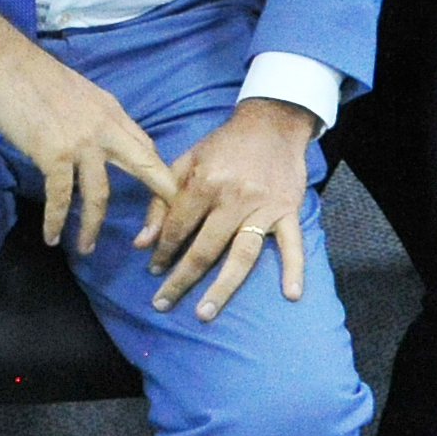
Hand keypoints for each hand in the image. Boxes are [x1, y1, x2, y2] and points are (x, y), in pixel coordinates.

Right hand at [0, 6, 177, 254]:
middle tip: (157, 237)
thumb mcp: (80, 94)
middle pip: (146, 168)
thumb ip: (96, 120)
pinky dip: (55, 220)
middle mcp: (106, 128)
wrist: (3, 63)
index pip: (148, 148)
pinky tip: (51, 236)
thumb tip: (100, 145)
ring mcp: (82, 143)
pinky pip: (60, 197)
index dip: (158, 176)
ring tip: (86, 248)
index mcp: (113, 112)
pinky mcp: (55, 154)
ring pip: (99, 195)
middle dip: (158, 203)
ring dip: (92, 226)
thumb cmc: (34, 76)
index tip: (160, 201)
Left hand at [141, 96, 319, 317]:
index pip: (178, 227)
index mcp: (204, 182)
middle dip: (181, 279)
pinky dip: (294, 268)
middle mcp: (233, 198)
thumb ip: (160, 200)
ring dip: (222, 287)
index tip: (152, 271)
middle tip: (163, 304)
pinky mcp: (288, 210)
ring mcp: (263, 207)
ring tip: (204, 312)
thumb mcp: (184, 161)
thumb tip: (141, 242)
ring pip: (241, 255)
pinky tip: (292, 294)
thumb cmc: (223, 144)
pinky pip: (292, 243)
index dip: (162, 251)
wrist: (271, 123)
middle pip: (204, 248)